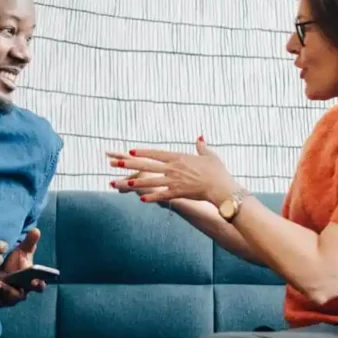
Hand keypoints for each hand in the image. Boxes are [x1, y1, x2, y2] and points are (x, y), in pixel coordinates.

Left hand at [0, 228, 45, 307]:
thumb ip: (29, 242)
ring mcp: (6, 299)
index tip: (36, 281)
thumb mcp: (21, 251)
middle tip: (0, 282)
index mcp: (30, 283)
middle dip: (9, 290)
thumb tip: (36, 230)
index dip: (38, 285)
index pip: (38, 286)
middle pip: (17, 296)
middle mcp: (19, 293)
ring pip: (2, 300)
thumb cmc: (14, 262)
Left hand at [107, 138, 240, 204]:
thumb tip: (200, 137)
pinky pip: (162, 195)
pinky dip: (152, 197)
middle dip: (130, 164)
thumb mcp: (210, 155)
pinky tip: (141, 199)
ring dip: (136, 182)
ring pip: (151, 181)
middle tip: (115, 163)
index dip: (143, 152)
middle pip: (147, 165)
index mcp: (179, 157)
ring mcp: (174, 181)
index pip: (156, 153)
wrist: (221, 187)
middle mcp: (173, 168)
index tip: (131, 151)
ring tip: (123, 182)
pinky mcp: (177, 193)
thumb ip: (202, 147)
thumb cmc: (217, 171)